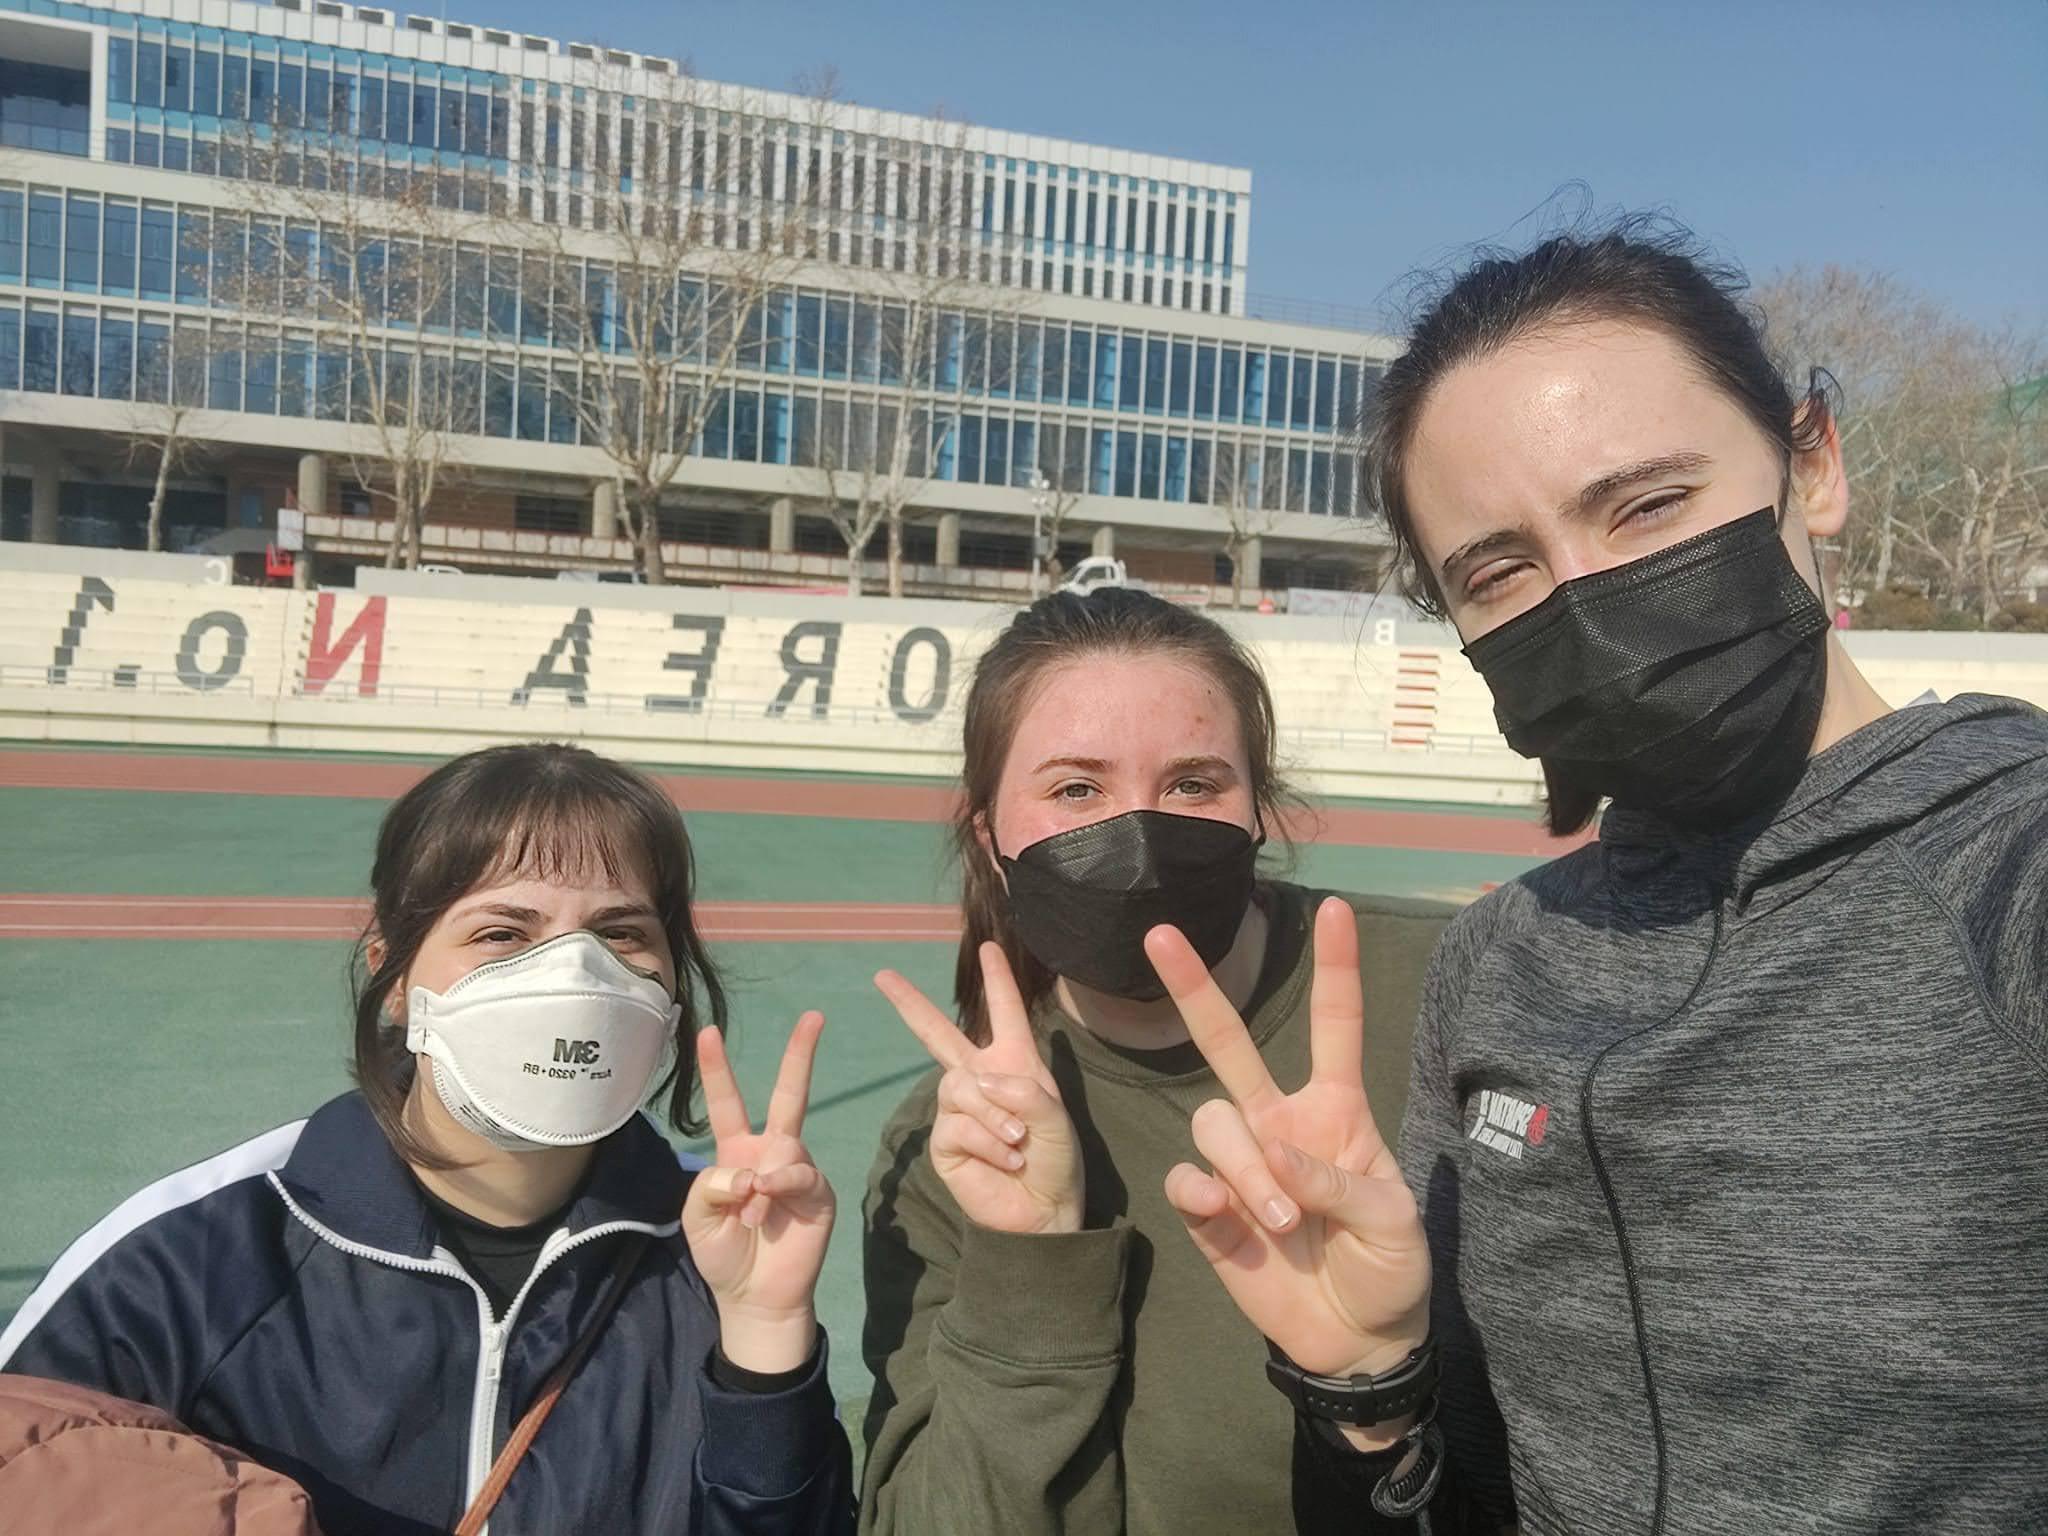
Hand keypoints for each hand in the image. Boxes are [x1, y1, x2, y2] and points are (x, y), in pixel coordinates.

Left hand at [681, 1013, 834, 1374]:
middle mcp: (770, 1152)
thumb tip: (752, 1170)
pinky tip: (766, 1205)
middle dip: (800, 1055)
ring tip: (750, 1215)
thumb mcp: (697, 1215)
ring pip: (784, 1144)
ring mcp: (797, 1170)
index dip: (716, 1067)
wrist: (755, 1298)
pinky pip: (800, 1173)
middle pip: (787, 1095)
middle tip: (813, 1016)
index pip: (727, 1101)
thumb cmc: (724, 1253)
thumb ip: (713, 1182)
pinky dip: (779, 1186)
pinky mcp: (818, 1192)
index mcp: (736, 1151)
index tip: (706, 1030)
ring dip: (760, 1181)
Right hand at [876, 943, 1083, 1234]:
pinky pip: (956, 1125)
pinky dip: (986, 1140)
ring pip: (959, 1087)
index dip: (998, 980)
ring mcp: (957, 1110)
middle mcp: (981, 1080)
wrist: (1042, 1210)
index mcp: (1014, 1064)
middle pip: (938, 1034)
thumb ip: (1020, 1091)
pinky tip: (1006, 1158)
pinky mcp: (945, 1141)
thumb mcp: (1053, 1117)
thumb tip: (975, 1083)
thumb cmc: (1055, 1160)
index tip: (989, 946)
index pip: (1004, 1012)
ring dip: (993, 1114)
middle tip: (883, 976)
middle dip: (910, 1004)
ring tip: (1017, 1141)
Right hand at [1155, 898, 1430, 1428]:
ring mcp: (1241, 1165)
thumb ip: (1339, 1181)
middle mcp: (1279, 1124)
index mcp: (1336, 1112)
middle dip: (1194, 989)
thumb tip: (1276, 1155)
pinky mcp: (1209, 1211)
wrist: (1357, 1342)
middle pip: (1228, 1044)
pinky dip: (1205, 1193)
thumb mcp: (1392, 1223)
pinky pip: (1186, 1180)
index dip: (1336, 969)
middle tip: (1161, 934)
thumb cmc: (1389, 1268)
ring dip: (1245, 1167)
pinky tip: (1227, 1217)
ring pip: (1212, 1124)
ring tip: (1281, 1221)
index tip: (1335, 908)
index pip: (1336, 1027)